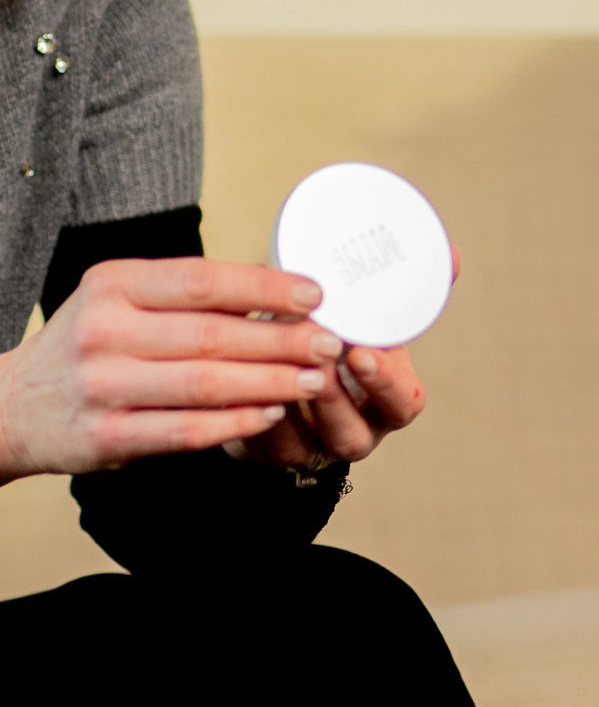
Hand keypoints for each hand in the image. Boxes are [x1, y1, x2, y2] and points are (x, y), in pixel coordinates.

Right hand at [0, 257, 345, 476]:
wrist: (9, 407)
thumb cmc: (83, 347)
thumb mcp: (115, 302)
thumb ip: (179, 299)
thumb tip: (273, 296)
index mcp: (111, 285)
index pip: (201, 280)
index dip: (264, 287)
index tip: (315, 293)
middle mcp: (102, 330)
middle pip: (212, 334)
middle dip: (282, 339)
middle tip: (332, 342)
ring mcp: (101, 386)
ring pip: (205, 385)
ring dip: (271, 383)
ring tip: (315, 380)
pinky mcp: (104, 437)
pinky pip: (185, 432)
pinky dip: (235, 424)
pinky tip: (270, 415)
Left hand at [237, 244, 455, 469]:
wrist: (274, 380)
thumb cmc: (326, 342)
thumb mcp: (359, 320)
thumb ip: (396, 290)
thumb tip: (452, 253)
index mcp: (387, 396)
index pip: (404, 399)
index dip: (385, 381)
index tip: (361, 351)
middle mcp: (361, 426)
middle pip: (359, 430)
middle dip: (337, 395)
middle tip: (322, 355)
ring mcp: (320, 445)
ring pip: (317, 439)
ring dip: (305, 400)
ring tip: (287, 362)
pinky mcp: (280, 453)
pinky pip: (275, 444)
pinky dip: (265, 415)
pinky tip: (254, 387)